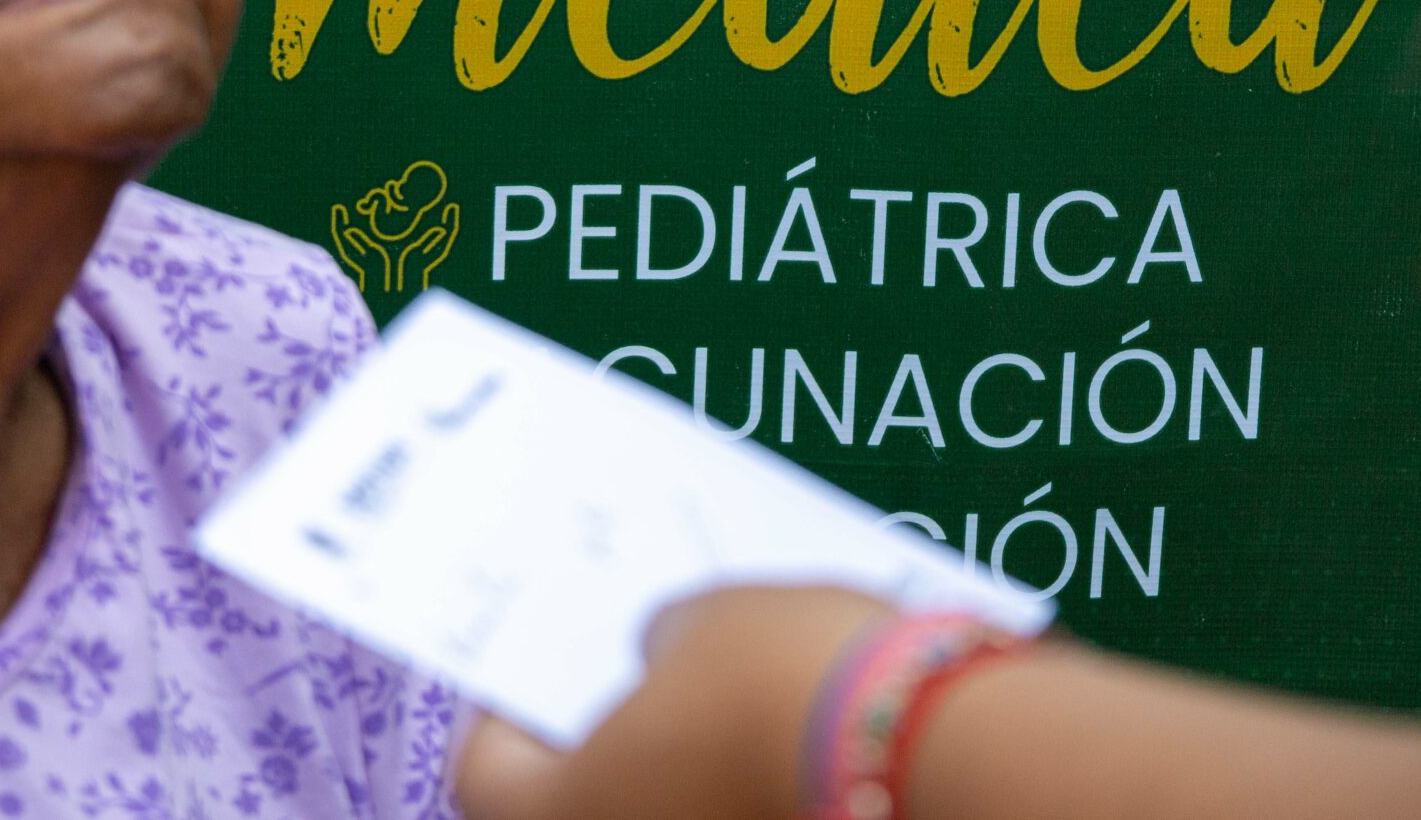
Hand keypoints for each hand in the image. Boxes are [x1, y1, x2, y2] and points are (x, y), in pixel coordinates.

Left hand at [456, 586, 894, 819]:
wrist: (933, 751)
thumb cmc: (788, 677)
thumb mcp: (704, 620)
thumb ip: (657, 643)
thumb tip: (659, 655)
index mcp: (567, 814)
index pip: (486, 777)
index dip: (505, 716)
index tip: (532, 670)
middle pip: (584, 805)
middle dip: (607, 747)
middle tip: (634, 677)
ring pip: (668, 813)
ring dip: (680, 774)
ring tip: (722, 700)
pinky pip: (738, 811)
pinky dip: (743, 788)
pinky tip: (784, 736)